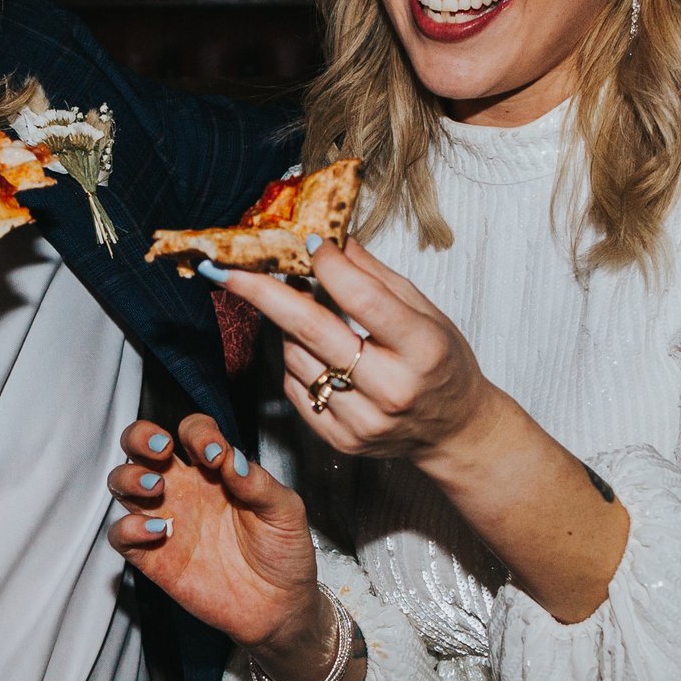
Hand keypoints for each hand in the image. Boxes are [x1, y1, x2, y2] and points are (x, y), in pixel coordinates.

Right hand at [105, 415, 331, 675]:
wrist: (280, 607)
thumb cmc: (284, 552)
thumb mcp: (285, 511)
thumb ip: (258, 483)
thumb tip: (231, 458)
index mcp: (215, 471)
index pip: (192, 431)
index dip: (197, 432)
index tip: (214, 453)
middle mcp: (184, 490)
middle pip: (142, 446)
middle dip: (141, 436)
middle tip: (161, 449)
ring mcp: (165, 521)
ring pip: (122, 483)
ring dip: (129, 476)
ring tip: (155, 488)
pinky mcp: (153, 558)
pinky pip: (121, 536)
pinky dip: (127, 527)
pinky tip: (158, 531)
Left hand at [218, 240, 497, 476]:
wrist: (454, 431)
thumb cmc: (442, 363)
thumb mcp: (427, 312)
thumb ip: (377, 278)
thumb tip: (331, 240)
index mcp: (423, 350)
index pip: (364, 300)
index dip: (329, 266)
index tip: (307, 242)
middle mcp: (392, 389)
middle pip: (313, 331)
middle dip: (263, 294)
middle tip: (227, 268)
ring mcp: (363, 421)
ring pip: (295, 358)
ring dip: (285, 326)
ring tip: (302, 310)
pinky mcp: (340, 440)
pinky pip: (294, 388)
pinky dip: (293, 360)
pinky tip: (310, 348)